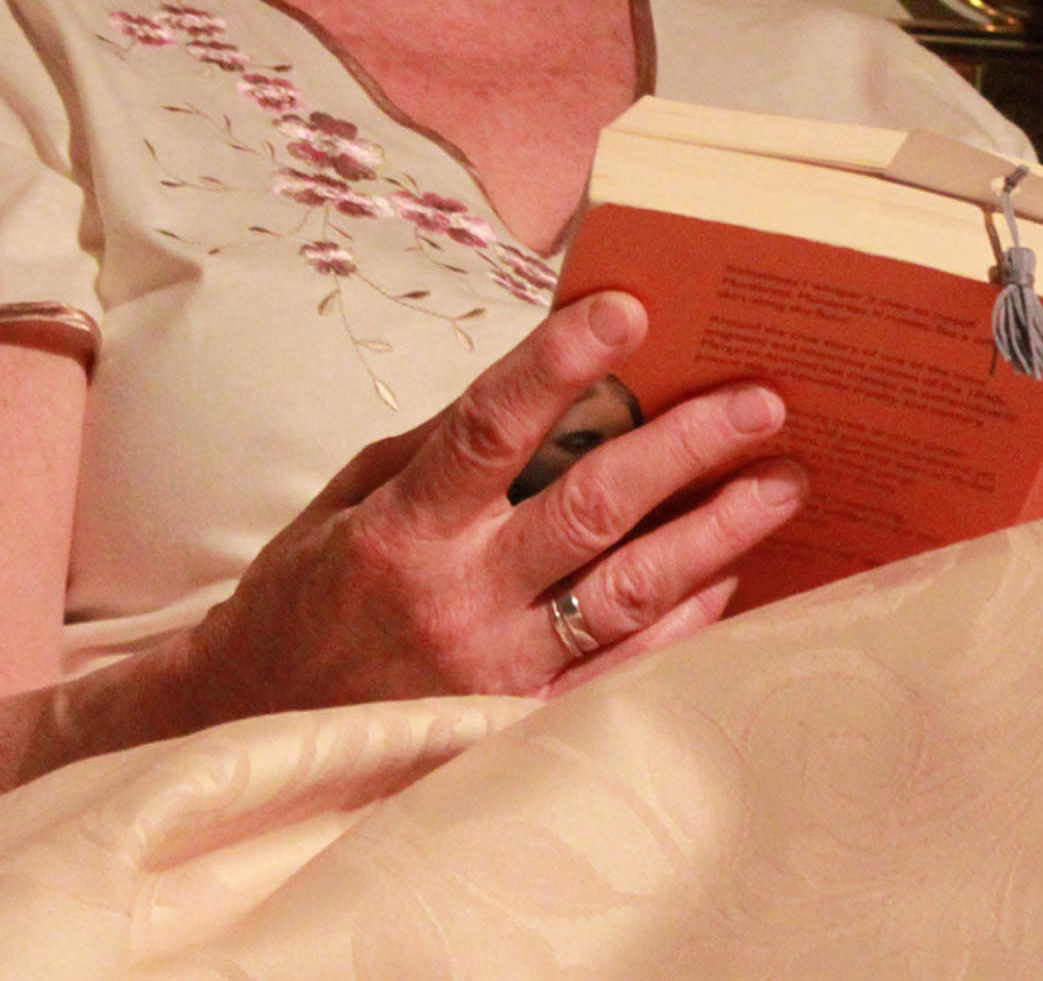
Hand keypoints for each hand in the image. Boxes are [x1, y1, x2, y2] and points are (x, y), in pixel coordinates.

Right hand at [178, 291, 803, 716]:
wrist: (257, 734)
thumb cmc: (310, 599)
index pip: (489, 428)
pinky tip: (735, 576)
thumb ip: (444, 446)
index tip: (626, 309)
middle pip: (593, 509)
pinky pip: (627, 668)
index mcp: (403, 529)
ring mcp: (496, 672)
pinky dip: (688, 620)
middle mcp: (455, 600)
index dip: (556, 364)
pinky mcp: (522, 726)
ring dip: (719, 533)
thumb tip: (546, 380)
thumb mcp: (349, 502)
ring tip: (785, 483)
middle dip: (687, 447)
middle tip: (761, 401)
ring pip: (630, 593)